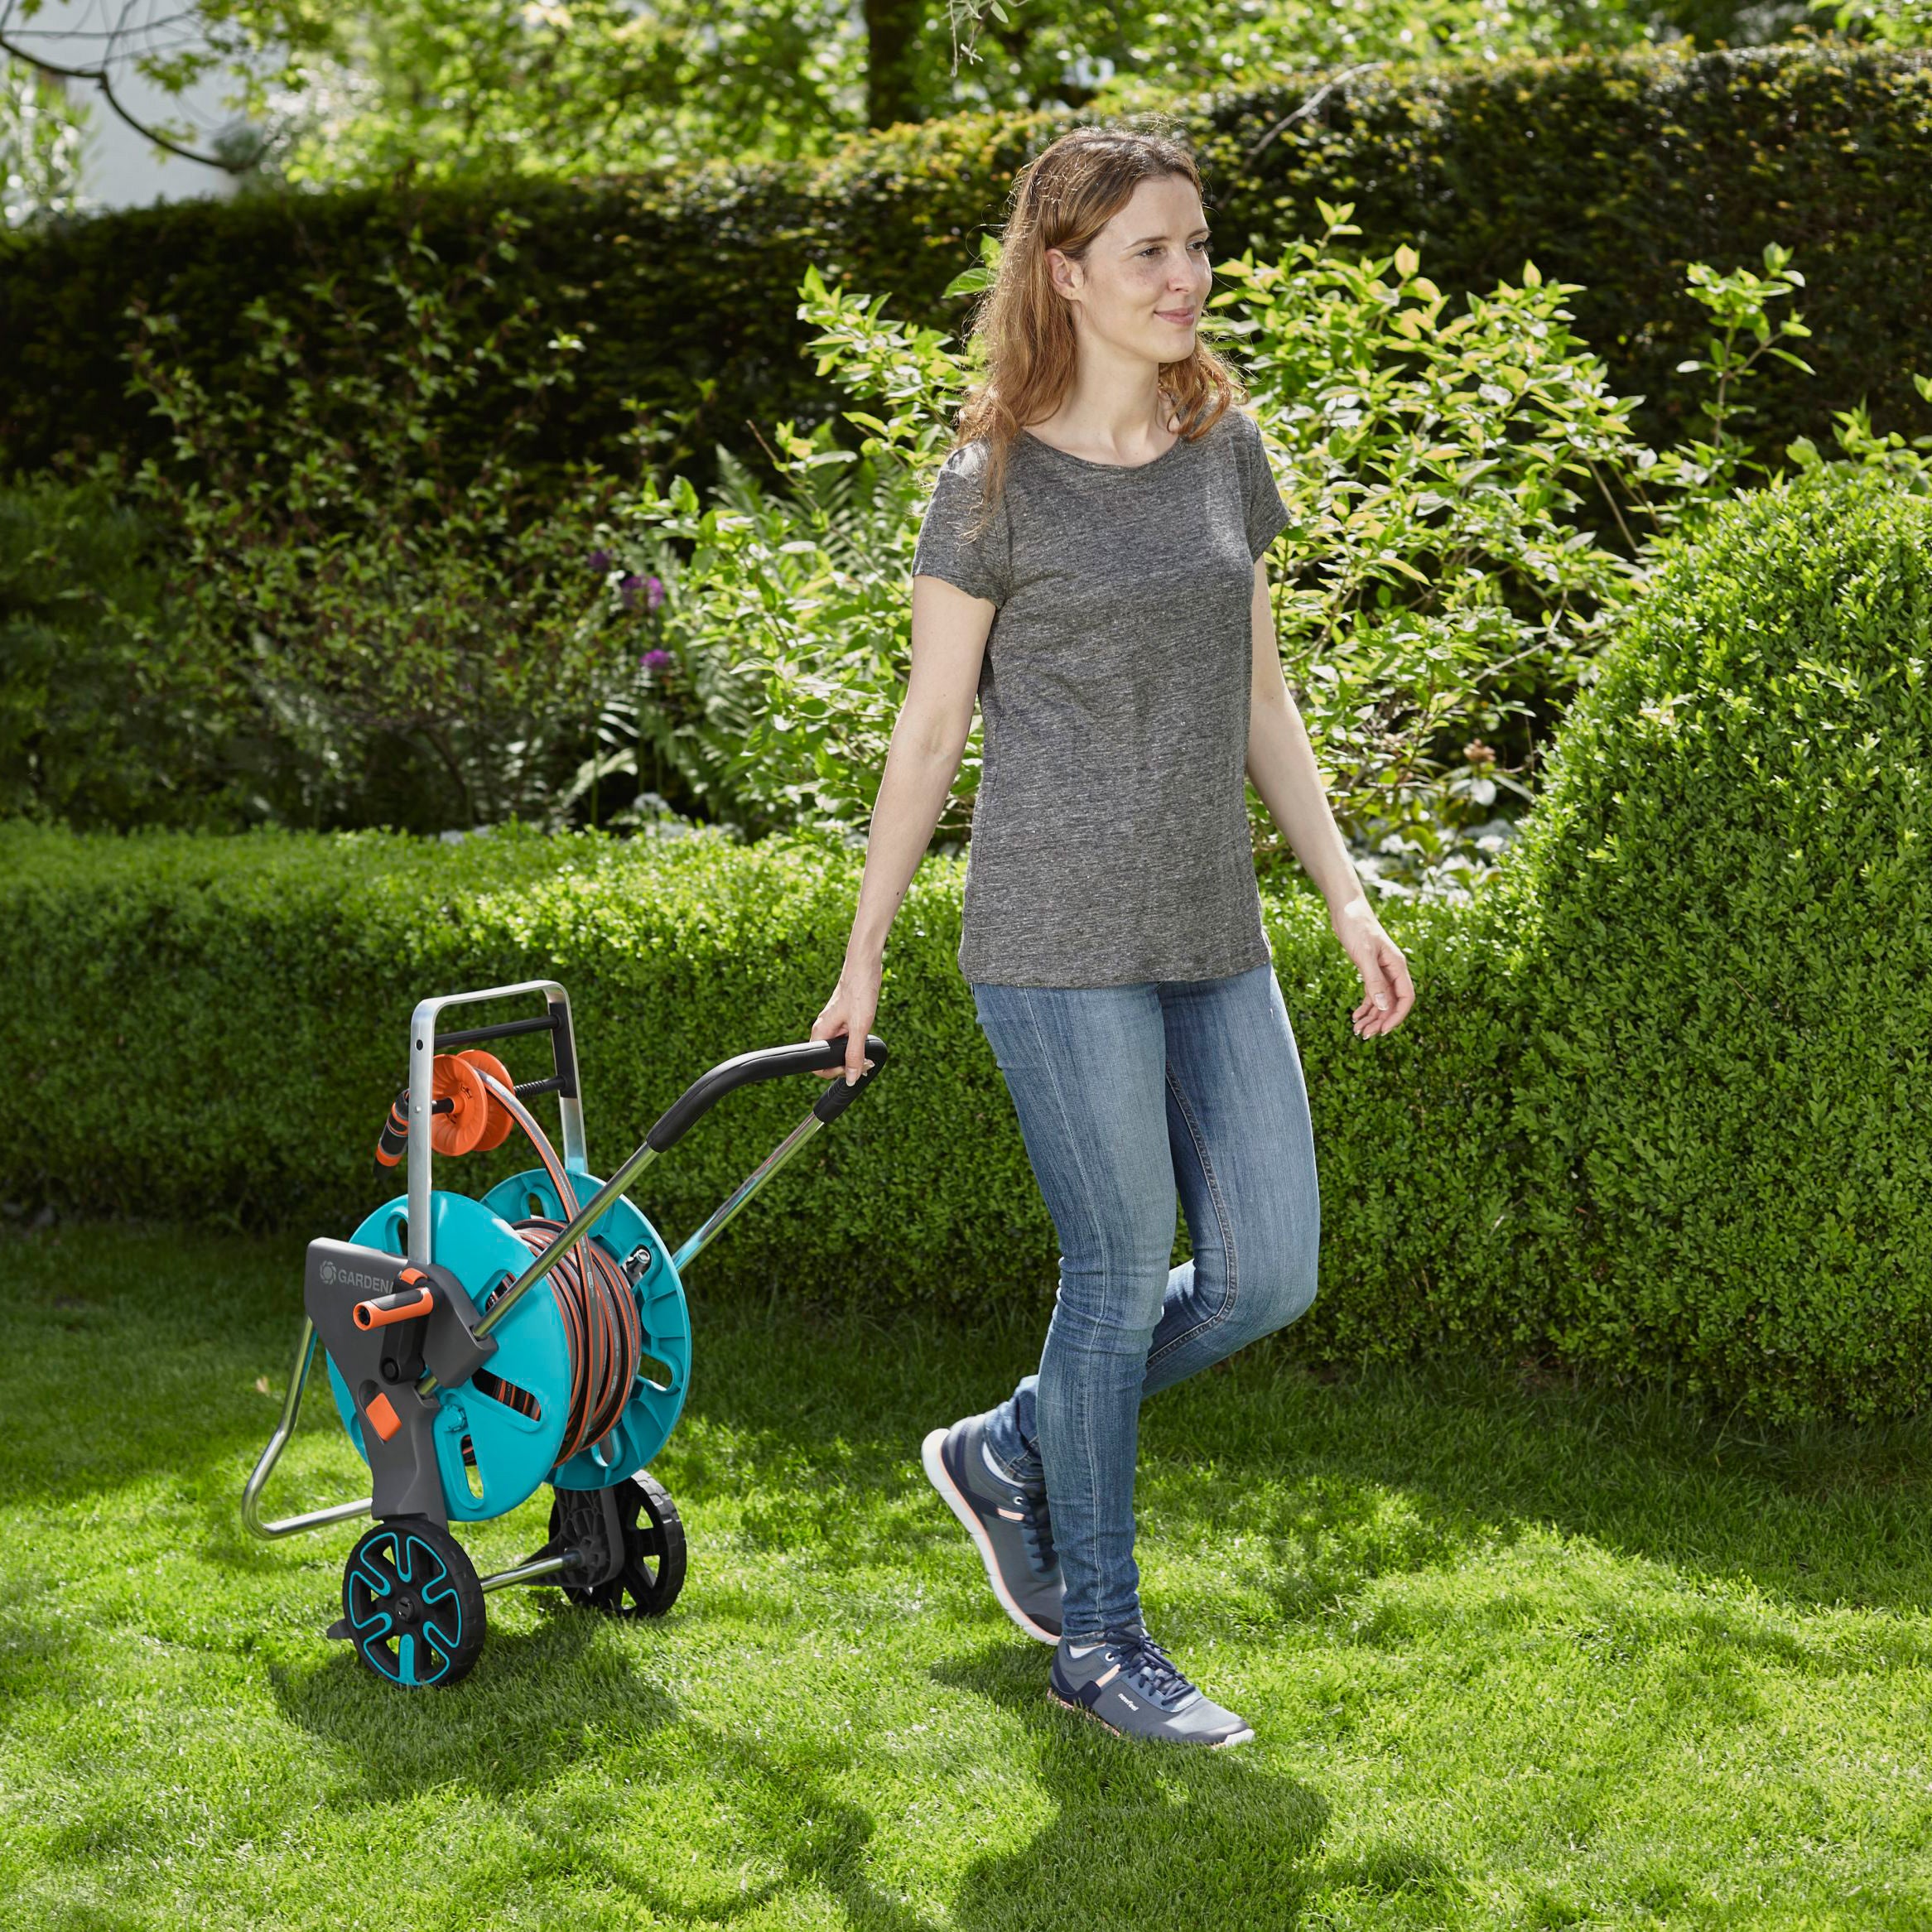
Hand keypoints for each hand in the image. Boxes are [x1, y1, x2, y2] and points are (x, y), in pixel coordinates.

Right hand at [810, 956, 881, 1084]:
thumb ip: (854, 1054)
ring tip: (868, 1056)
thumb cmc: (859, 991)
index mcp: (821, 1032)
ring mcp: (833, 1026)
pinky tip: (866, 1041)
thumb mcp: (859, 1026)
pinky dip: (856, 1046)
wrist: (865, 966)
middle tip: (865, 1064)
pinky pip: (846, 1041)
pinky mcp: (843, 1021)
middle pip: (828, 1060)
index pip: (818, 1066)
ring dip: (852, 1057)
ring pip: (838, 1051)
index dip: (834, 1072)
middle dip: (845, 1066)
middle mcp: (824, 1030)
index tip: (852, 1068)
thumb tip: (851, 1078)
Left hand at [1331, 896, 1413, 1038]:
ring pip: (1382, 1001)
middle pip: (1393, 1003)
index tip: (1383, 1031)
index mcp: (1397, 966)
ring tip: (1357, 1030)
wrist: (1346, 909)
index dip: (1397, 1017)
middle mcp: (1392, 970)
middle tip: (1364, 1036)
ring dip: (1371, 1017)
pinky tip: (1355, 1016)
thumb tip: (1384, 1006)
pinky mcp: (1369, 969)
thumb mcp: (1364, 955)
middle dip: (1380, 1021)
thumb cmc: (1356, 926)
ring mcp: (1381, 971)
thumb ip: (1374, 981)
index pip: (1406, 998)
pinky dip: (1365, 1007)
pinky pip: (1372, 994)